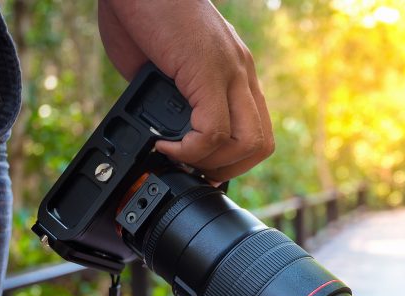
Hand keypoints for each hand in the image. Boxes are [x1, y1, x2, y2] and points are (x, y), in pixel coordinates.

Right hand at [98, 0, 273, 181]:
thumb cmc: (143, 14)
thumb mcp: (166, 67)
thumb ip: (175, 99)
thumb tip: (165, 131)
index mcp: (235, 72)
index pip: (256, 130)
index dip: (231, 159)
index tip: (201, 165)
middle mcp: (241, 73)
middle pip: (262, 144)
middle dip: (228, 170)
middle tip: (194, 171)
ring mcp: (230, 72)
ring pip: (248, 143)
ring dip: (212, 164)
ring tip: (179, 158)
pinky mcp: (209, 71)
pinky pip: (214, 131)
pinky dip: (189, 150)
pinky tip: (165, 145)